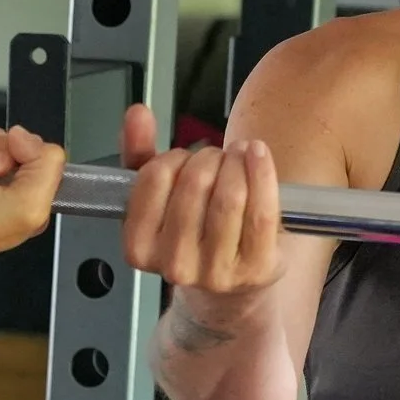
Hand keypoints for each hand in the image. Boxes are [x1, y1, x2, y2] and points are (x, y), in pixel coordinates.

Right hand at [118, 103, 282, 311]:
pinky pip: (262, 210)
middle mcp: (175, 266)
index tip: (183, 157)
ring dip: (236, 161)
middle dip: (209, 157)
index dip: (173, 157)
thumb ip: (139, 153)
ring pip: (230, 196)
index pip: (155, 179)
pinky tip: (258, 156)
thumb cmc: (189, 232)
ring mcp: (217, 272)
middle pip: (196, 184)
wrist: (228, 285)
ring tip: (238, 156)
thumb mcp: (156, 196)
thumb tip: (137, 114)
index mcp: (139, 249)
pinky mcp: (257, 269)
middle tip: (216, 156)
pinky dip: (263, 172)